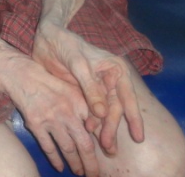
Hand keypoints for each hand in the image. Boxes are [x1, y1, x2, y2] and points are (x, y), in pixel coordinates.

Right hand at [0, 53, 101, 175]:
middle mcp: (67, 112)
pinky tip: (59, 167)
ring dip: (75, 163)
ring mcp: (50, 120)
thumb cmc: (48, 81)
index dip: (102, 143)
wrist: (22, 75)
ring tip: (80, 173)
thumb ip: (84, 106)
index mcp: (79, 102)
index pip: (94, 128)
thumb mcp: (70, 88)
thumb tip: (94, 128)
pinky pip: (48, 147)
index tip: (108, 153)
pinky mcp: (35, 124)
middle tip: (95, 175)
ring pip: (67, 148)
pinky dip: (55, 159)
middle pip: (84, 144)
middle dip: (91, 163)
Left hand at [32, 23, 144, 156]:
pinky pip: (92, 111)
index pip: (127, 96)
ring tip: (104, 147)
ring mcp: (98, 88)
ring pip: (105, 113)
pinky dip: (92, 123)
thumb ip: (90, 88)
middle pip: (116, 109)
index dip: (133, 117)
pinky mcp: (85, 94)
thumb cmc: (65, 45)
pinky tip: (89, 133)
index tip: (138, 136)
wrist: (46, 37)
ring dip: (104, 129)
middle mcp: (111, 80)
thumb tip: (103, 113)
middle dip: (113, 128)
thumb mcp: (78, 64)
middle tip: (109, 147)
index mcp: (115, 69)